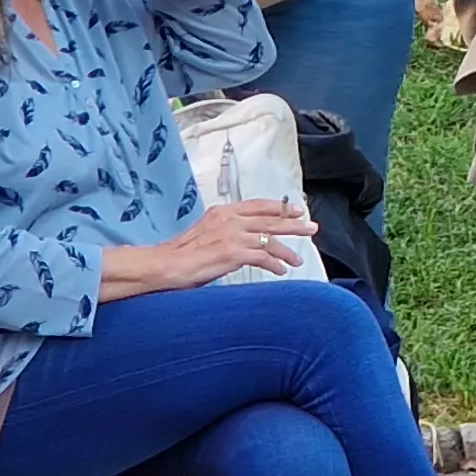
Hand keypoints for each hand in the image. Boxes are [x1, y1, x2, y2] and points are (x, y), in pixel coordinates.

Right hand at [158, 200, 315, 288]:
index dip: (279, 208)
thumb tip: (244, 241)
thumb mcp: (205, 234)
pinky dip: (275, 264)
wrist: (164, 265)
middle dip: (293, 224)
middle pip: (270, 219)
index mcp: (222, 212)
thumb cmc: (180, 255)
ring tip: (298, 259)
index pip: (258, 205)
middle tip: (310, 227)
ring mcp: (232, 235)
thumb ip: (226, 232)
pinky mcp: (233, 253)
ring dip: (287, 250)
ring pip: (270, 239)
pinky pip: (263, 257)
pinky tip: (281, 270)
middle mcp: (229, 219)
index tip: (294, 210)